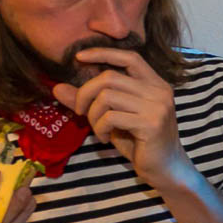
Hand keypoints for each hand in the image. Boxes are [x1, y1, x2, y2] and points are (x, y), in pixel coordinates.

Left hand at [52, 49, 189, 188]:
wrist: (165, 169)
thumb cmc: (139, 142)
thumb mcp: (112, 118)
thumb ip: (89, 101)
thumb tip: (57, 88)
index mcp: (155, 85)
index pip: (129, 57)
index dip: (103, 53)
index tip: (78, 57)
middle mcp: (160, 92)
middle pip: (110, 77)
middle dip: (85, 93)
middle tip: (79, 111)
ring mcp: (157, 107)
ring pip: (107, 96)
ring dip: (92, 114)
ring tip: (96, 128)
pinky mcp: (151, 124)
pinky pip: (111, 117)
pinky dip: (99, 128)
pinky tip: (104, 139)